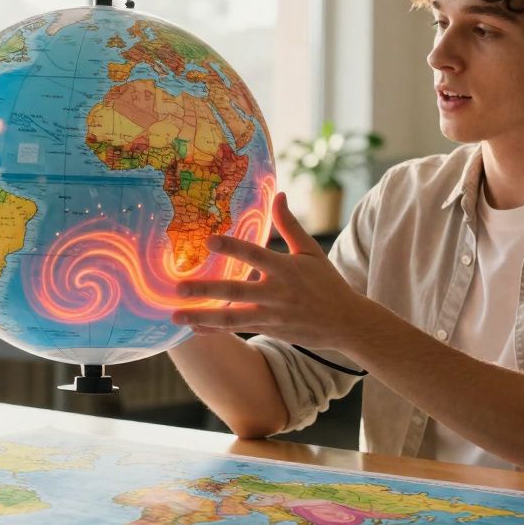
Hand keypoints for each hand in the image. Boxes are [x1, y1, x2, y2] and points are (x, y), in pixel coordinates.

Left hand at [172, 192, 369, 350]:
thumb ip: (290, 225)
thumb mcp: (311, 251)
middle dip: (206, 290)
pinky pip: (238, 330)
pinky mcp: (269, 329)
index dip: (232, 247)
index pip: (255, 255)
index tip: (208, 240)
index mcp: (286, 269)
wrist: (346, 323)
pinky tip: (194, 329)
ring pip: (232, 317)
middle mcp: (276, 293)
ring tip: (177, 315)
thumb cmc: (327, 282)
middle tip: (178, 287)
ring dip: (203, 316)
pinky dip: (216, 330)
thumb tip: (278, 194)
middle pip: (236, 291)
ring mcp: (271, 315)